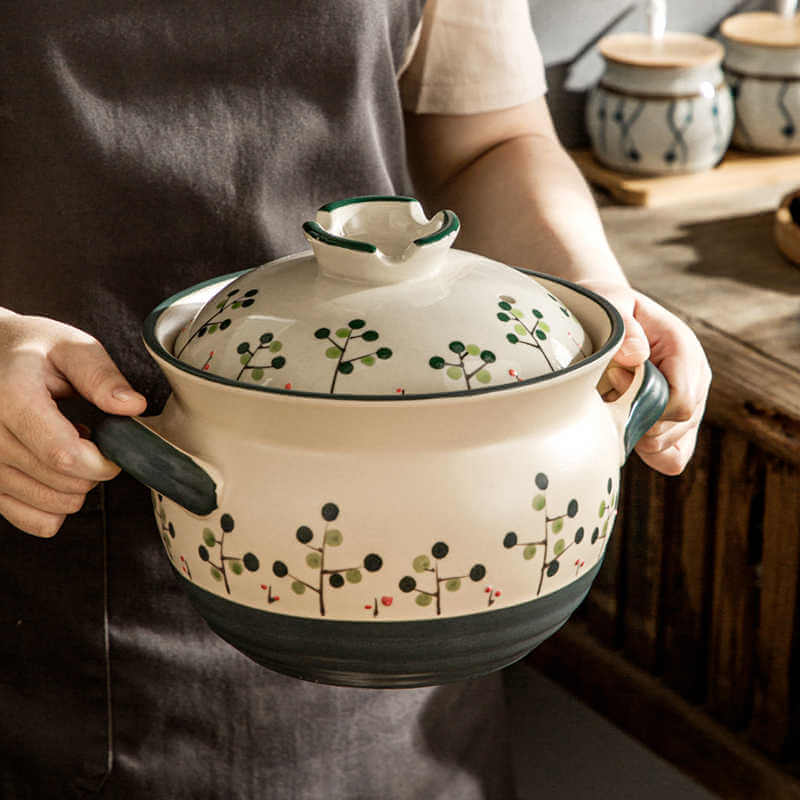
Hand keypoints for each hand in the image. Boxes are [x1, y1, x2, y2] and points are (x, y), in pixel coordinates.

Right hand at [0, 311, 146, 535]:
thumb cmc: (29, 349)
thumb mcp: (68, 346)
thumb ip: (101, 375)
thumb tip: (132, 406)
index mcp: (9, 397)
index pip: (62, 454)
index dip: (102, 462)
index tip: (114, 449)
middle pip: (60, 482)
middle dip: (93, 470)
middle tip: (89, 438)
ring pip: (49, 506)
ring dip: (74, 486)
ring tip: (66, 447)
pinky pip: (31, 520)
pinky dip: (53, 506)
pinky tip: (50, 472)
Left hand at [577, 281, 710, 475]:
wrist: (610, 316)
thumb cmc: (608, 310)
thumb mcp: (611, 304)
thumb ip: (624, 326)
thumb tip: (634, 355)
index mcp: (683, 349)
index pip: (679, 401)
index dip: (645, 406)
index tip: (615, 385)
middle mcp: (694, 377)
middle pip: (677, 426)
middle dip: (637, 420)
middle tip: (609, 392)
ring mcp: (689, 401)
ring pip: (672, 444)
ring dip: (637, 434)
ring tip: (615, 403)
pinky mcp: (676, 421)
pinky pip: (673, 456)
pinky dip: (649, 454)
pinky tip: (628, 436)